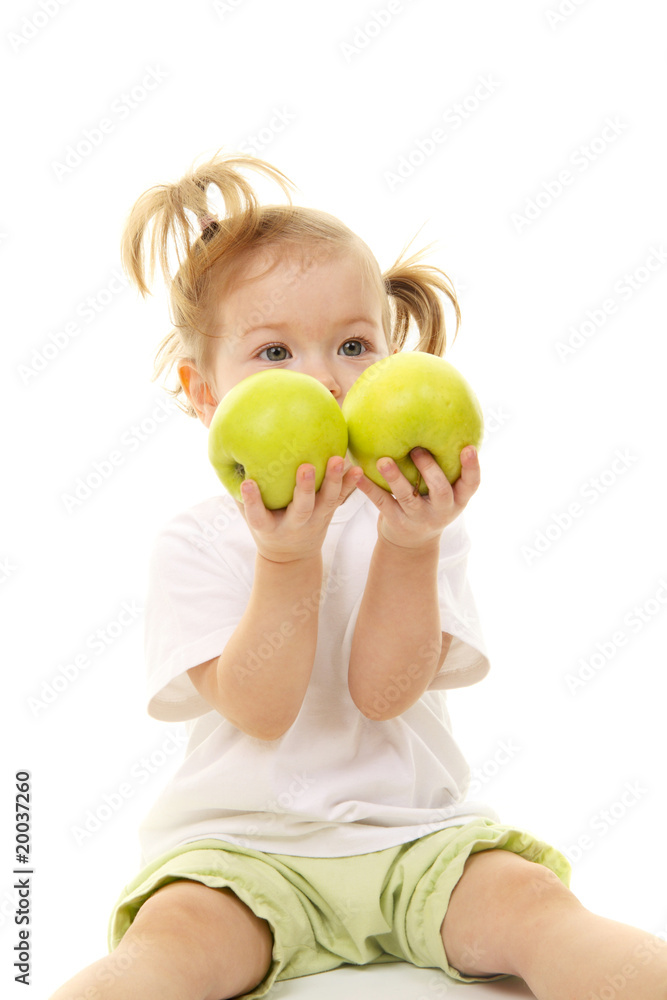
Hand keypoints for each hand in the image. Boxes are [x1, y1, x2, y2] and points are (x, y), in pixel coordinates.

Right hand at [234, 456, 362, 563]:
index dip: (251, 501)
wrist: (291, 556)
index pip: (257, 515)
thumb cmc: (265, 525)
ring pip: (327, 503)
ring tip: (337, 460)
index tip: (247, 484)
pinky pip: (342, 499)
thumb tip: (222, 455)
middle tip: (306, 467)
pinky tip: (358, 469)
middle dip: (305, 488)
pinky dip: (351, 485)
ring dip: (334, 481)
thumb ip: (239, 492)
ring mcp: (315, 520)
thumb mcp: (248, 516)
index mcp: (269, 527)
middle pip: (301, 508)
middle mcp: (294, 525)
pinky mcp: (329, 514)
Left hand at [353, 446, 479, 550]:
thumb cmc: (431, 504)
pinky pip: (381, 502)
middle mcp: (441, 510)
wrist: (412, 544)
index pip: (471, 484)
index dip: (472, 467)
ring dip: (395, 478)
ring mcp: (418, 518)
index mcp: (457, 499)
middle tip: (418, 449)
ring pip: (407, 497)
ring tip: (384, 461)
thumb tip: (439, 420)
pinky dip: (369, 487)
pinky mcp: (396, 522)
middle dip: (429, 470)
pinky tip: (357, 474)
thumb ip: (445, 466)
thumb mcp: (445, 492)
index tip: (469, 447)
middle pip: (440, 490)